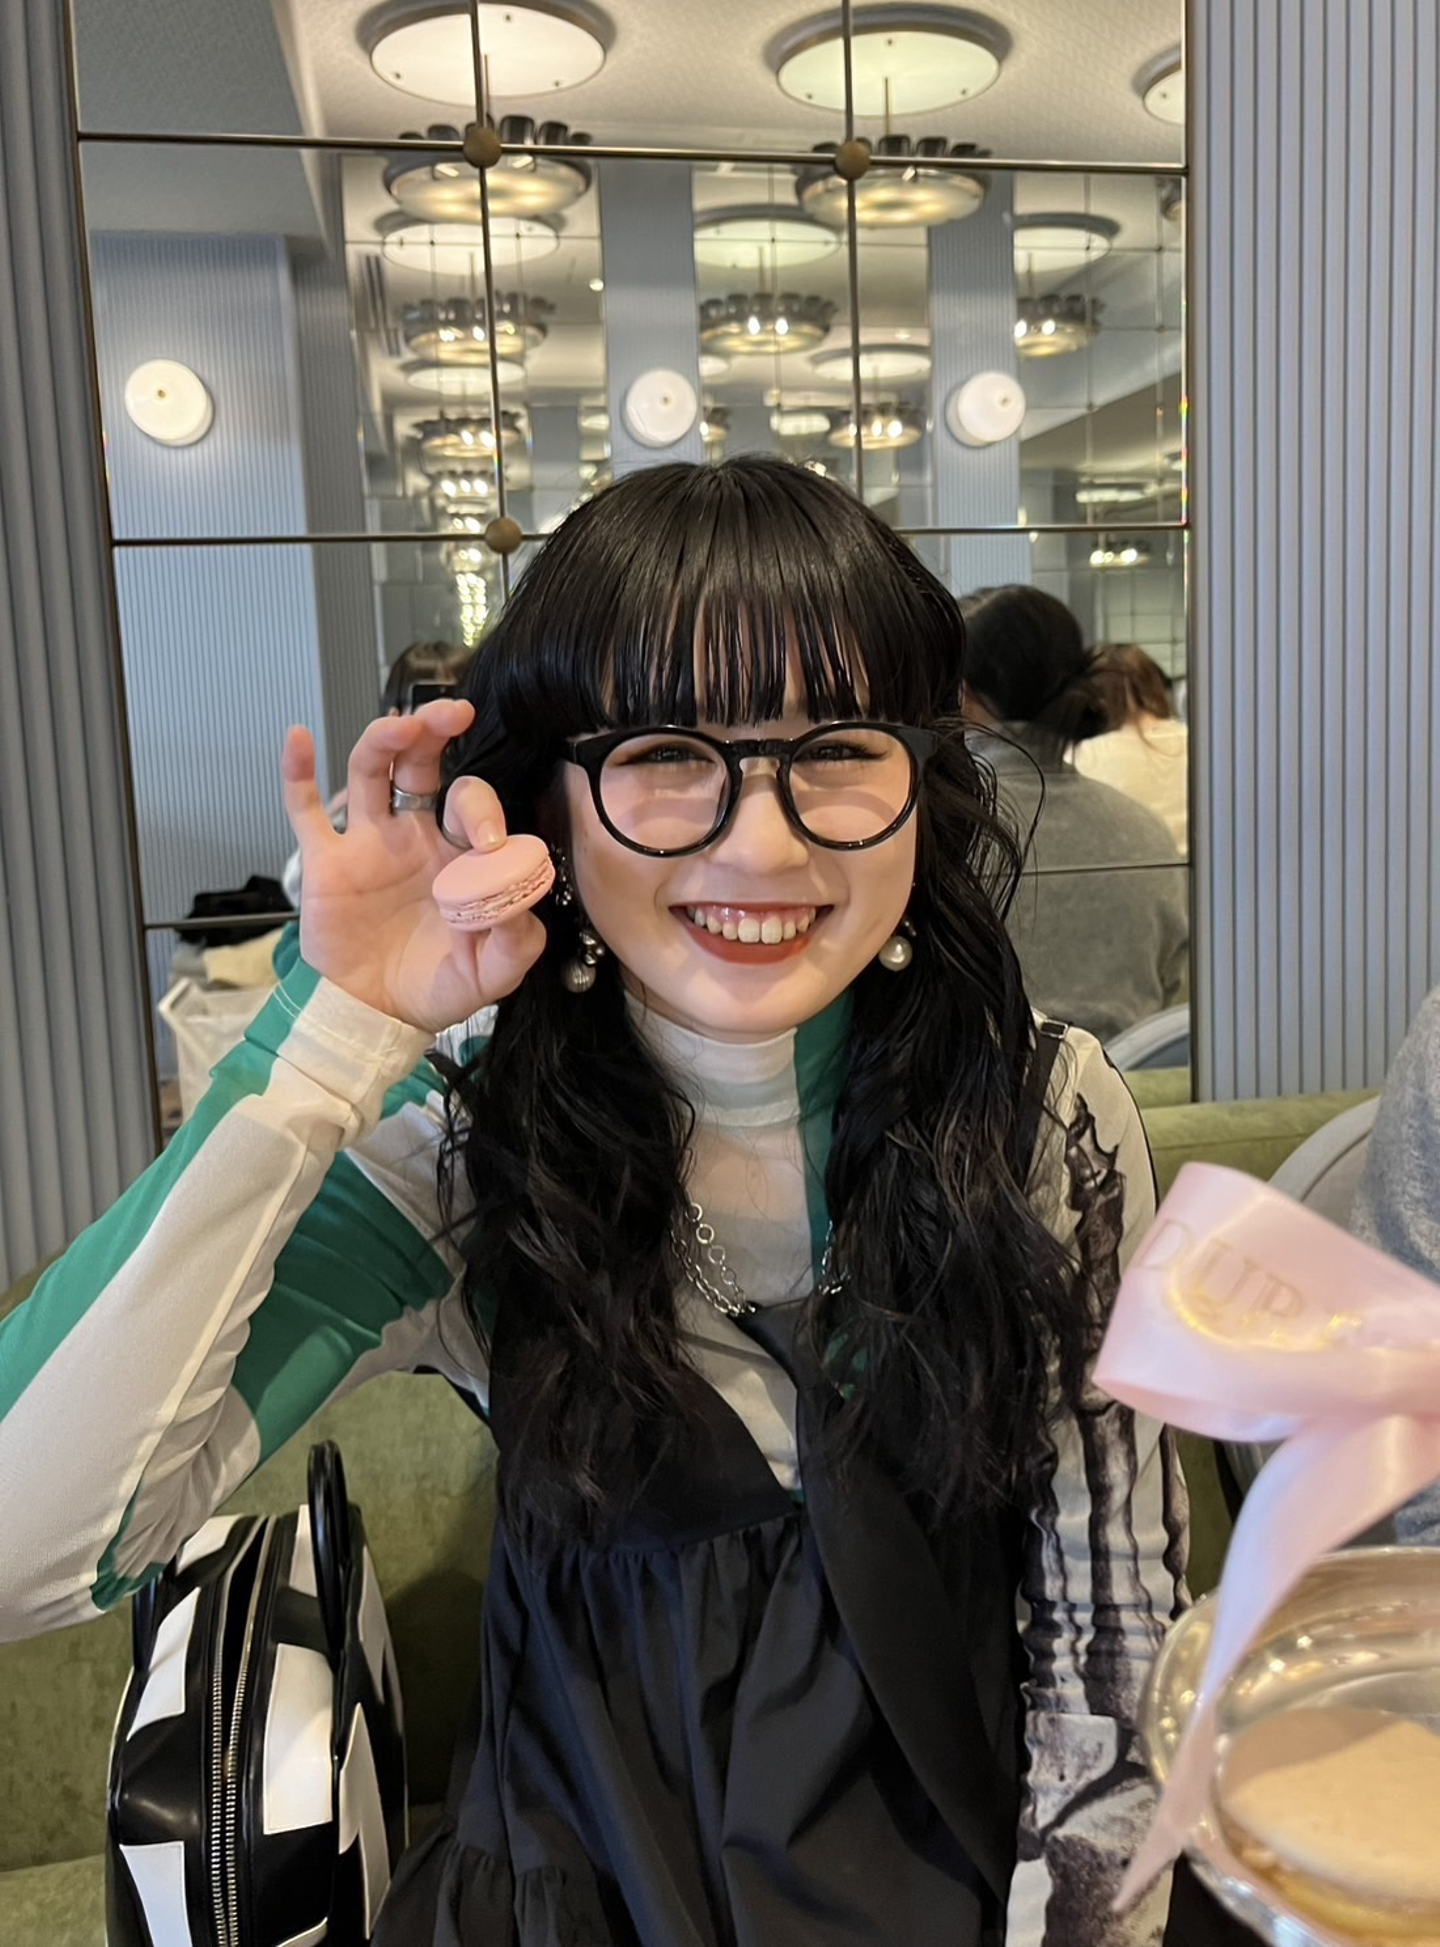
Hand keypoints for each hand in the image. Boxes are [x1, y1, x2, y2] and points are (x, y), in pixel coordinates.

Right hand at [281, 700, 545, 1031]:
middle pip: (422, 765)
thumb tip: (522, 905)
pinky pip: (305, 810)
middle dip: (437, 732)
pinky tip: (298, 738)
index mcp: (458, 853)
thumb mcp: (492, 972)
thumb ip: (516, 942)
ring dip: (384, 740)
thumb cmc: (435, 986)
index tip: (487, 842)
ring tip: (403, 725)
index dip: (483, 812)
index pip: (472, 805)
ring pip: (371, 772)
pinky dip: (298, 773)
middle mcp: (413, 835)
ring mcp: (367, 843)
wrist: (377, 1017)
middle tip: (455, 712)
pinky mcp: (325, 862)